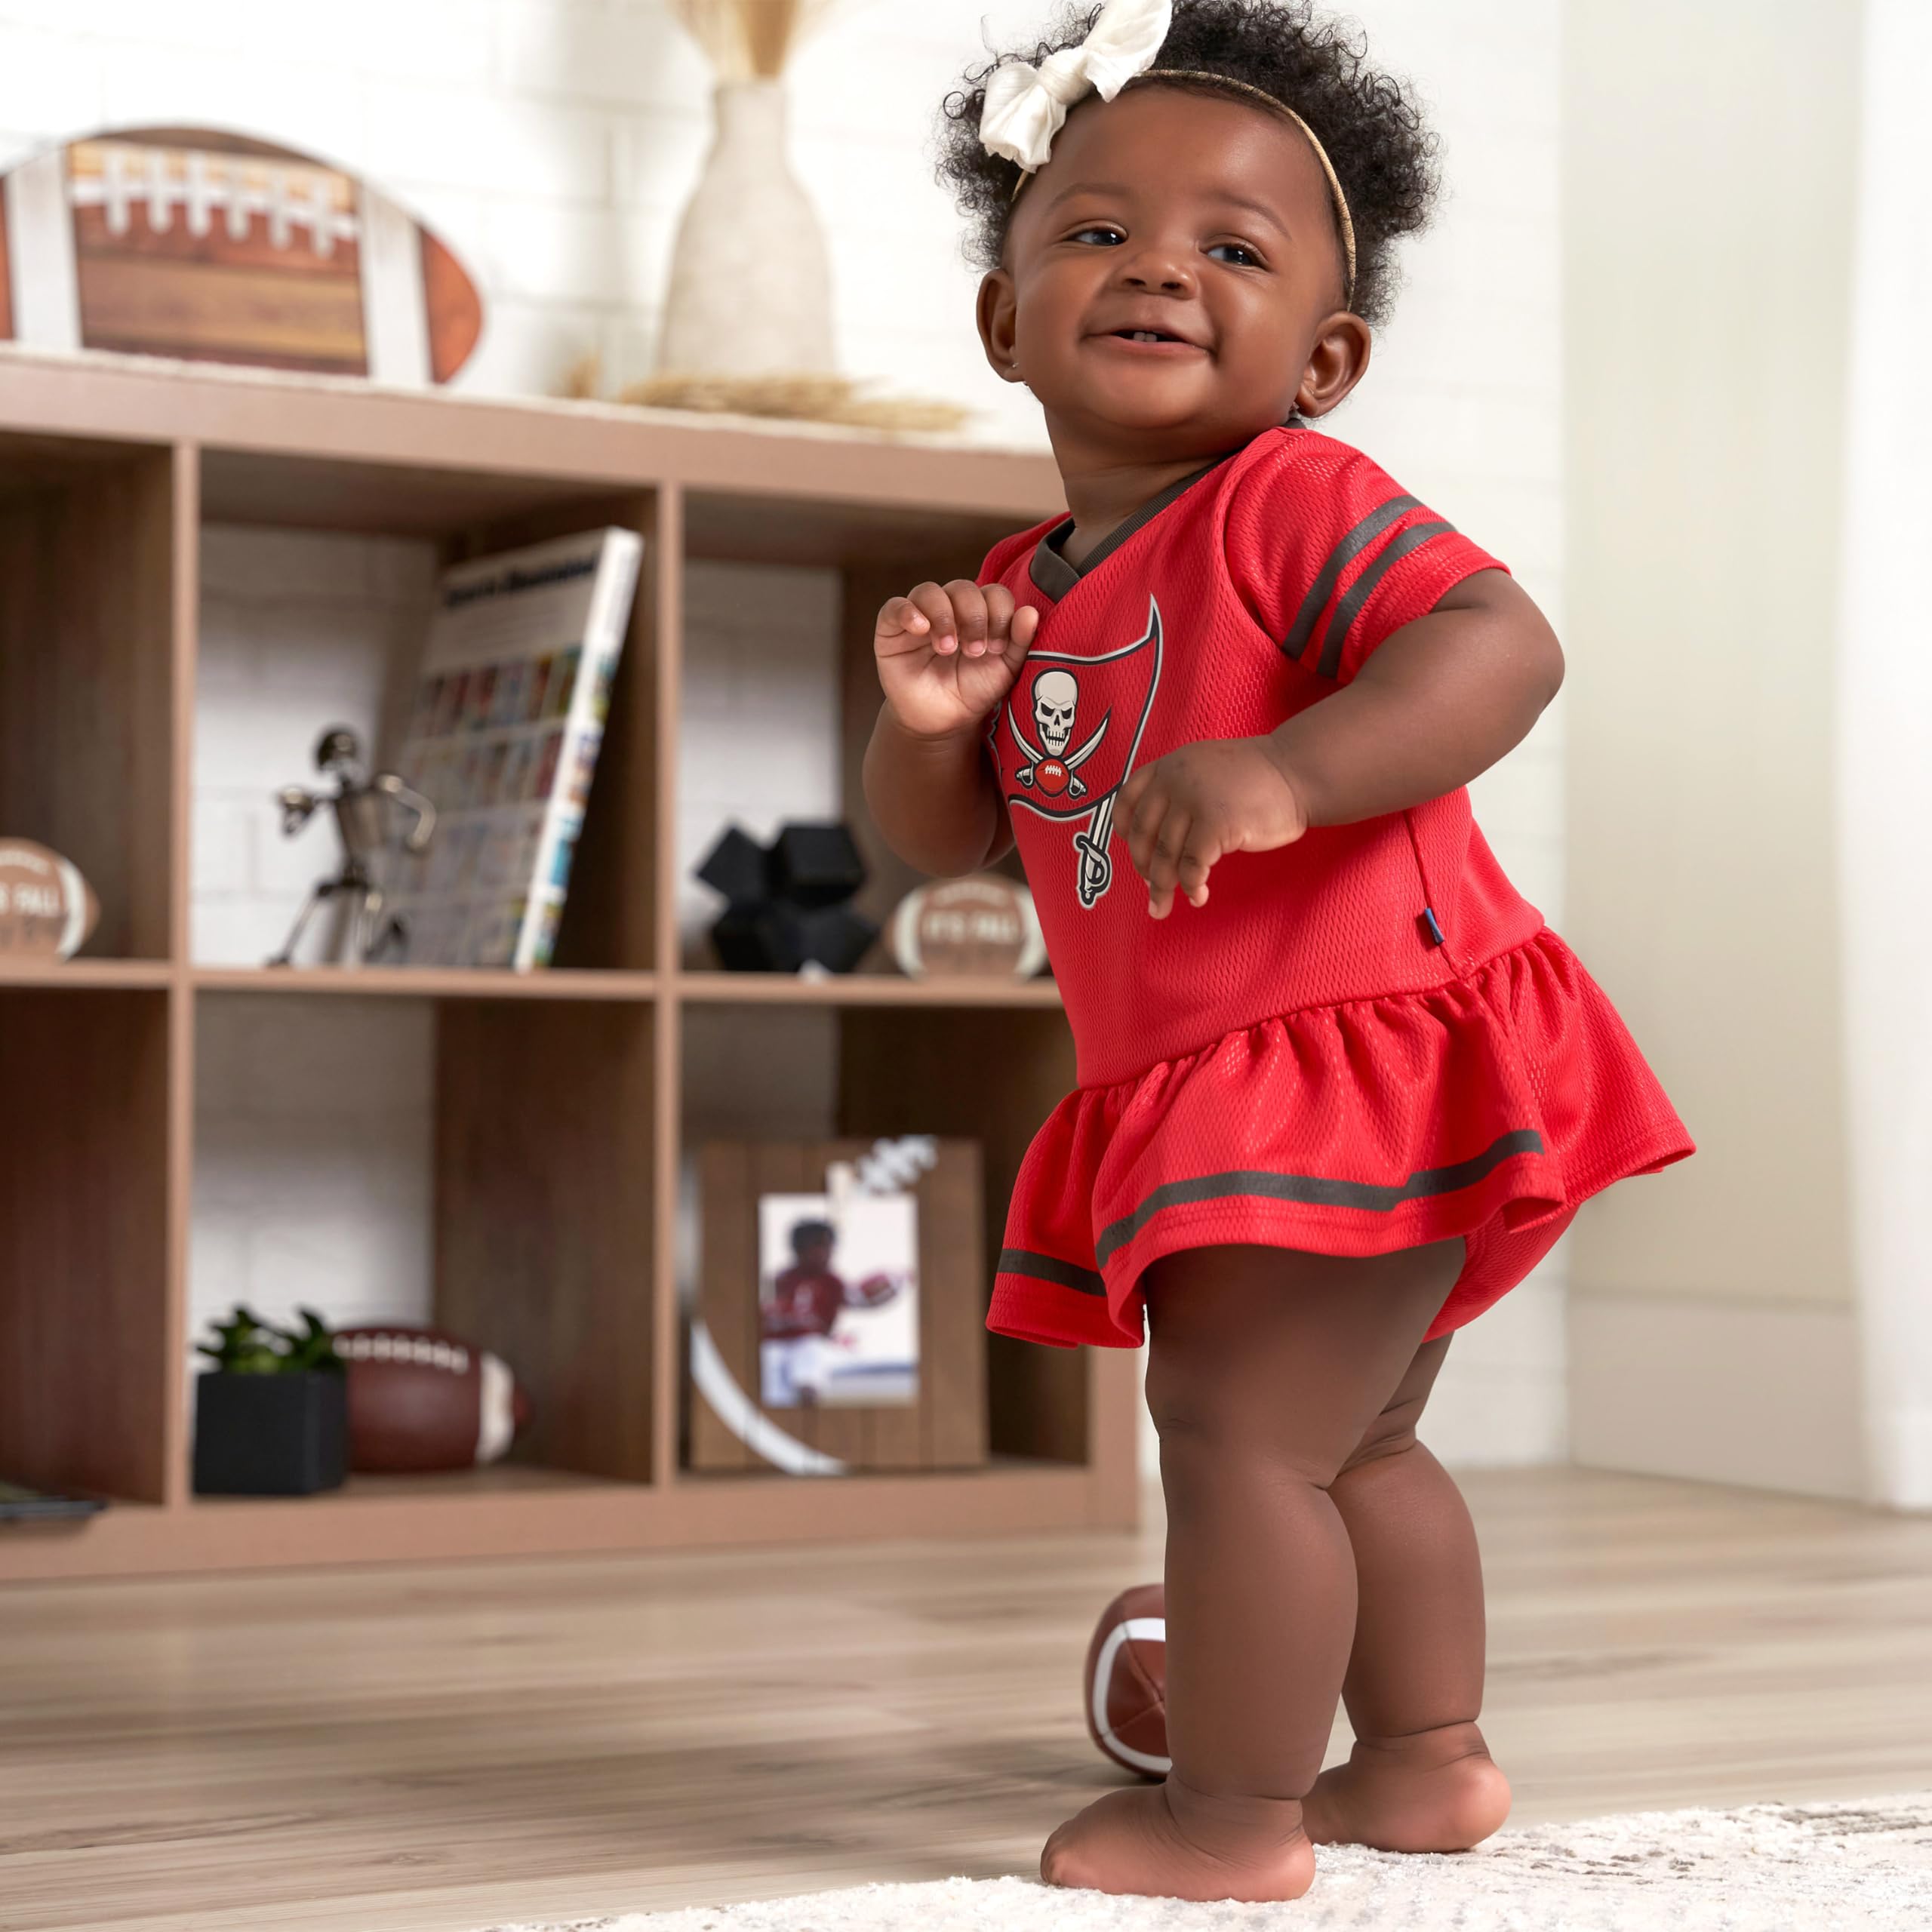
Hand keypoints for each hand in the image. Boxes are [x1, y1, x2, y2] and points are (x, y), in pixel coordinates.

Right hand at [875, 579, 1039, 741]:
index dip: (999, 613)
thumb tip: (1030, 613)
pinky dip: (908, 612)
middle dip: (973, 617)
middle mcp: (950, 608)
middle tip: (974, 651)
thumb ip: (1020, 642)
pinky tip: (920, 629)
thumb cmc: (973, 692)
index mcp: (980, 612)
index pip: (992, 592)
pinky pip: (894, 607)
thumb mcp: (1004, 670)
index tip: (997, 647)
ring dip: (943, 617)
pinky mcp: (892, 629)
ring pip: (929, 591)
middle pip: (962, 588)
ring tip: (947, 649)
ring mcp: (920, 616)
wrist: (942, 722)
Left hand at [1117, 736, 1310, 918]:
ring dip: (1162, 888)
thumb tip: (1154, 842)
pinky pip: (1193, 866)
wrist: (1297, 772)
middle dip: (1144, 868)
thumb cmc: (1257, 779)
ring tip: (1162, 907)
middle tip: (1151, 890)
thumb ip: (1177, 792)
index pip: (1126, 799)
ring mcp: (1194, 801)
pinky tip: (1198, 897)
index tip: (1133, 852)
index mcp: (1169, 766)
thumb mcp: (1204, 769)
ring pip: (1165, 855)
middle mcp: (1175, 780)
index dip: (1124, 831)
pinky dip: (1191, 887)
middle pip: (1143, 833)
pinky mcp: (1215, 824)